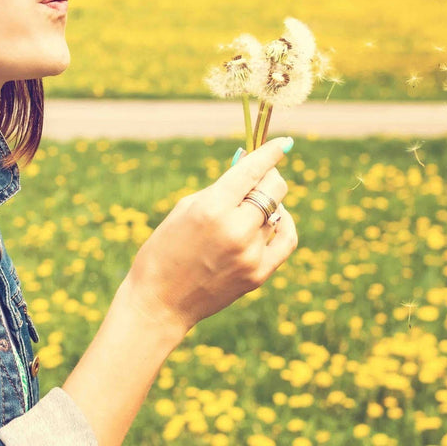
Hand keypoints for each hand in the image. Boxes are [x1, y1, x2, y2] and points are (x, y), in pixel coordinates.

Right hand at [122, 136, 298, 336]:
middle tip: (261, 176)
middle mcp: (236, 229)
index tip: (284, 143)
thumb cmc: (164, 249)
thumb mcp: (185, 209)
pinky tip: (277, 219)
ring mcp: (250, 253)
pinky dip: (284, 224)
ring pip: (277, 213)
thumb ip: (219, 189)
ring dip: (266, 205)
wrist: (159, 302)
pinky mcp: (259, 274)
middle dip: (269, 177)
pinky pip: (286, 240)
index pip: (252, 171)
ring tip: (248, 208)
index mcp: (211, 208)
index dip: (271, 153)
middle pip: (273, 189)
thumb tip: (249, 169)